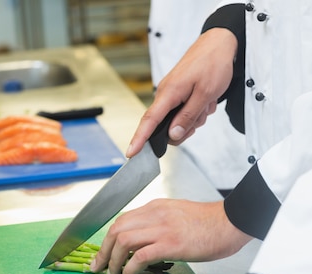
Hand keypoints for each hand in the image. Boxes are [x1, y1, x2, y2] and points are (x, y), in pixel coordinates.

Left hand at [90, 199, 251, 273]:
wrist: (231, 223)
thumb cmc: (209, 224)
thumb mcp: (178, 215)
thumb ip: (159, 224)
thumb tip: (143, 243)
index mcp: (155, 207)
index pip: (122, 220)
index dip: (108, 239)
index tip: (103, 254)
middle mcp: (155, 214)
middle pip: (116, 229)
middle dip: (103, 251)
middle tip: (99, 268)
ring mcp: (162, 228)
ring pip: (123, 241)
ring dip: (113, 261)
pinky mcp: (170, 243)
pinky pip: (140, 256)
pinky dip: (129, 269)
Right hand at [127, 28, 237, 156]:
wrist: (219, 43)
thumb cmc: (213, 64)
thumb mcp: (205, 94)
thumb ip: (188, 117)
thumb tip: (173, 135)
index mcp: (169, 93)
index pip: (149, 121)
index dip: (139, 139)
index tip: (131, 153)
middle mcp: (166, 94)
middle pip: (166, 127)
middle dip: (185, 128)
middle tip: (201, 116)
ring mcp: (172, 95)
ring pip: (179, 121)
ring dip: (195, 118)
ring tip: (206, 103)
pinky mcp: (179, 94)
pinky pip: (185, 112)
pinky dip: (197, 110)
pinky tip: (206, 100)